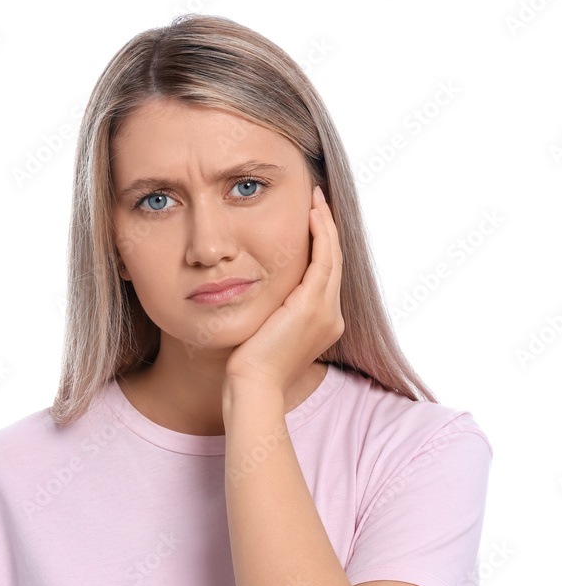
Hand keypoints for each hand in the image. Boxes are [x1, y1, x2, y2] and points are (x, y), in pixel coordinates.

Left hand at [223, 185, 343, 396]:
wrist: (254, 385)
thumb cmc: (251, 366)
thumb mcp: (267, 332)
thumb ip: (274, 311)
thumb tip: (263, 295)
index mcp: (323, 324)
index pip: (326, 276)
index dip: (323, 247)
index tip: (313, 222)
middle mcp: (332, 317)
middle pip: (334, 262)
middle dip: (328, 229)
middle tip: (318, 200)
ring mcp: (326, 311)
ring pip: (332, 257)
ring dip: (326, 225)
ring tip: (316, 200)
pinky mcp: (313, 305)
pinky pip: (323, 260)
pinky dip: (321, 235)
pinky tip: (312, 215)